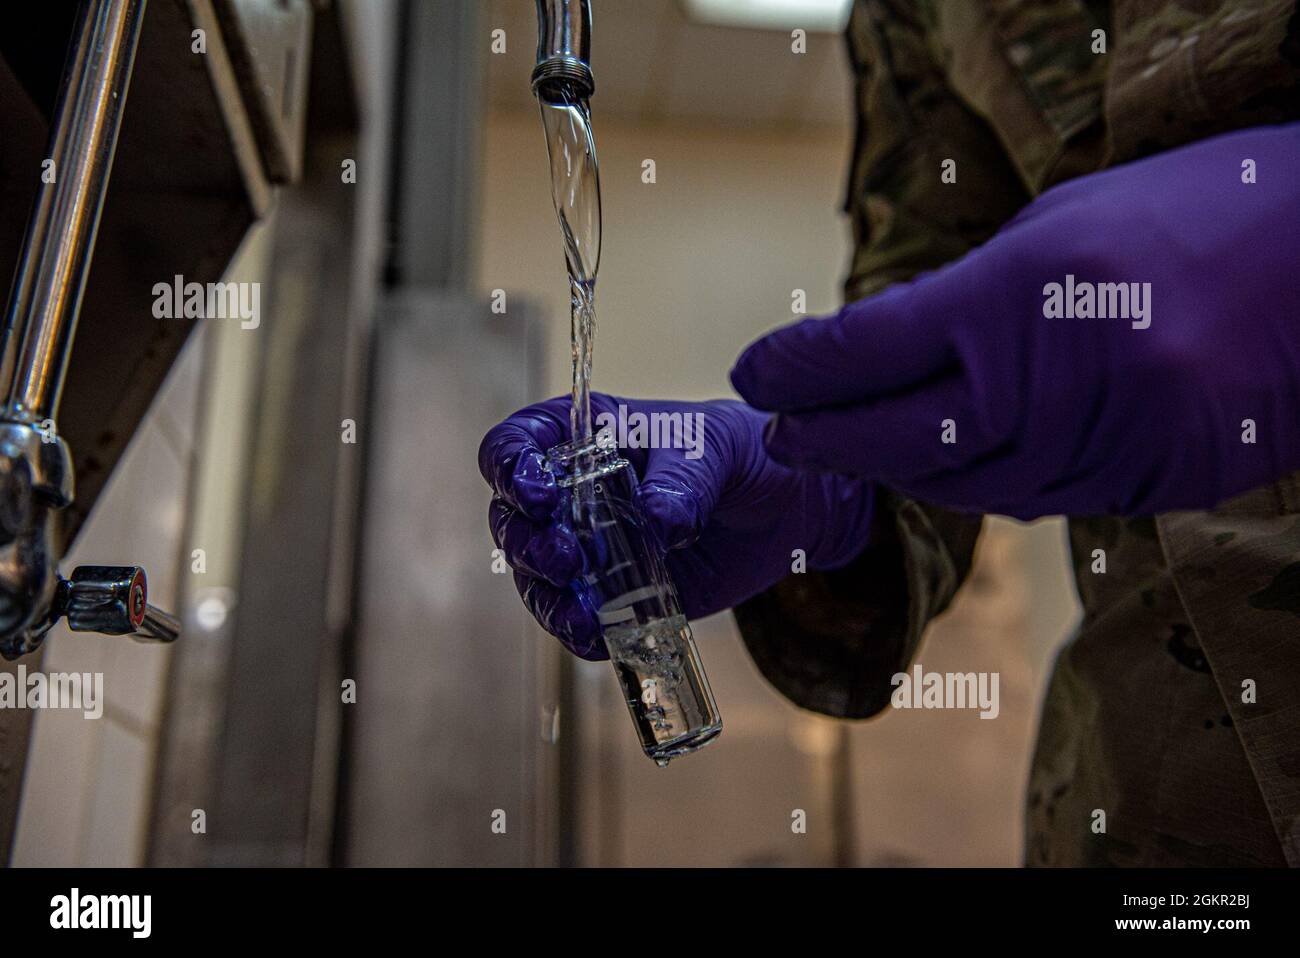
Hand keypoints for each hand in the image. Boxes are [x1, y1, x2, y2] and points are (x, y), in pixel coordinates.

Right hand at [478, 394, 872, 658]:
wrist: (783, 506)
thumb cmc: (740, 453)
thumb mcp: (716, 448)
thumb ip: (684, 479)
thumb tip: (656, 520)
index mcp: (584, 437)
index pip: (516, 445)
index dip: (512, 468)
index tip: (539, 495)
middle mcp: (572, 494)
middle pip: (512, 519)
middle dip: (527, 543)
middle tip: (565, 558)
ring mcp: (588, 548)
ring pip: (535, 577)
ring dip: (546, 597)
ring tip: (581, 612)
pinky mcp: (613, 595)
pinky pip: (578, 619)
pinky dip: (580, 631)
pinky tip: (598, 634)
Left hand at [731, 122, 1299, 517]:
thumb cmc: (1182, 216)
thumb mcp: (1051, 231)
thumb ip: (964, 306)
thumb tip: (879, 363)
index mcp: (1020, 293)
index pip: (867, 352)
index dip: (797, 372)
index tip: (756, 376)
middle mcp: (1059, 378)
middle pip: (899, 440)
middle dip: (828, 439)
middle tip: (788, 430)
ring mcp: (1111, 441)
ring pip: (969, 486)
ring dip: (908, 468)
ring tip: (864, 446)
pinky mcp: (1155, 482)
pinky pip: (1045, 499)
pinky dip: (996, 480)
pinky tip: (968, 458)